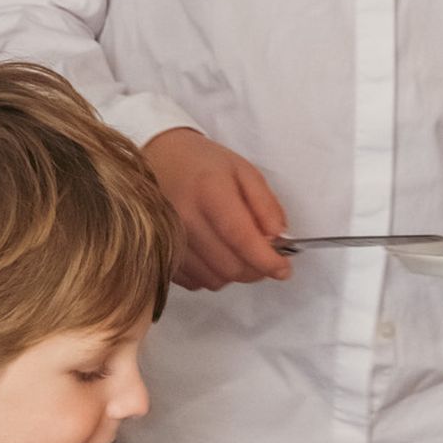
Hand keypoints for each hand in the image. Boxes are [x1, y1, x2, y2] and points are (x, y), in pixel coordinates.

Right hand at [145, 128, 291, 290]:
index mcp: (209, 192)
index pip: (241, 238)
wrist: (159, 160)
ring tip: (239, 252)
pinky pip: (195, 282)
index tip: (283, 269)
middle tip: (265, 257)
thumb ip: (265, 204)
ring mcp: (168, 239)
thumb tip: (279, 239)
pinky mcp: (161, 254)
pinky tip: (216, 254)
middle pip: (230, 266)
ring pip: (214, 280)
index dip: (266, 260)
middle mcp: (184, 218)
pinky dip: (212, 275)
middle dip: (256, 270)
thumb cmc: (204, 164)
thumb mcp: (243, 171)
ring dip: (235, 274)